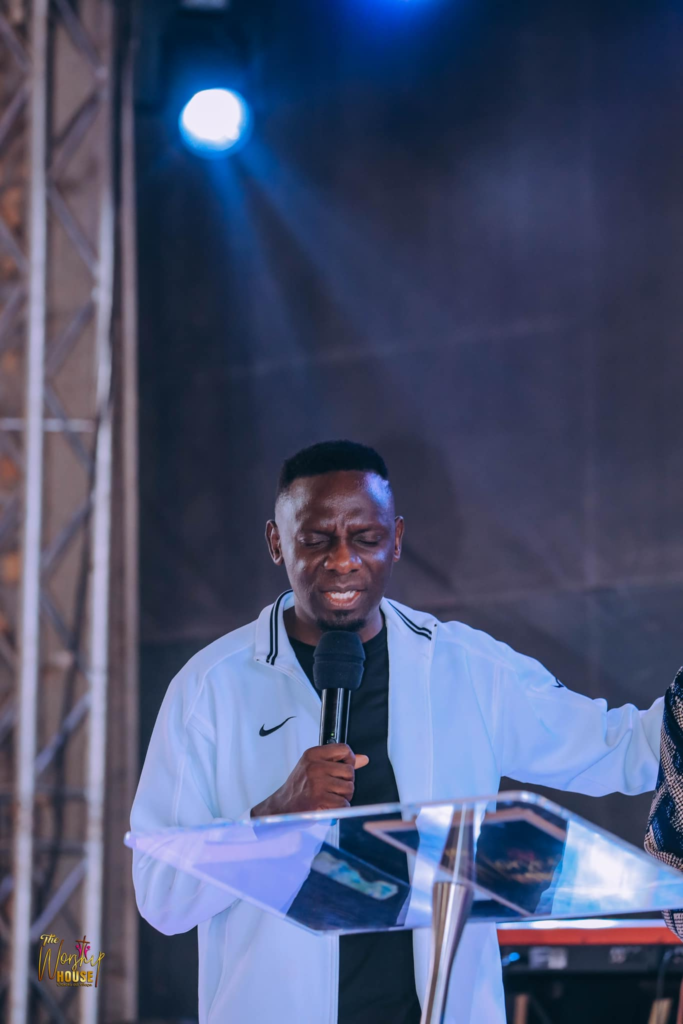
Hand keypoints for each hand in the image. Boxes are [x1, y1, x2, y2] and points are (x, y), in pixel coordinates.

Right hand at [250, 744, 369, 816]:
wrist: (282, 807)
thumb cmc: (300, 787)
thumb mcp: (315, 767)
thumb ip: (339, 762)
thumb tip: (363, 758)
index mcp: (313, 754)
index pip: (344, 749)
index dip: (349, 759)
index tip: (343, 768)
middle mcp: (315, 766)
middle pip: (350, 771)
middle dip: (346, 783)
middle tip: (333, 789)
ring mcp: (317, 782)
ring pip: (349, 788)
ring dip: (343, 797)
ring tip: (330, 797)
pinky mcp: (319, 799)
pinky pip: (344, 803)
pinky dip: (340, 809)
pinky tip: (330, 806)